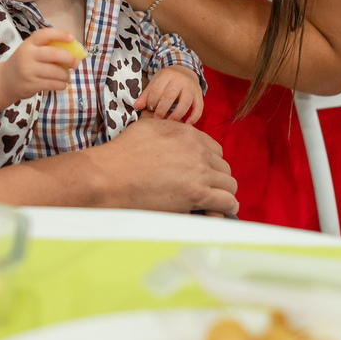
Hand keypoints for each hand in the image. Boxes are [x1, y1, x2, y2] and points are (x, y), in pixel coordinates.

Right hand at [0, 27, 78, 101]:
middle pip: (53, 54)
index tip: (72, 38)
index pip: (44, 34)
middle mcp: (28, 55)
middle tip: (75, 63)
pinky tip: (61, 84)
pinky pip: (53, 84)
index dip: (60, 34)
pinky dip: (61, 84)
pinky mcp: (32, 84)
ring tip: (67, 76)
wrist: (6, 80)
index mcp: (29, 44)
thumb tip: (73, 52)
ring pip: (55, 72)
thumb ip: (46, 49)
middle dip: (69, 58)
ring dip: (66, 75)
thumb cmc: (24, 63)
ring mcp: (29, 71)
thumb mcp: (30, 51)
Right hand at [88, 119, 238, 214]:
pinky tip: (215, 212)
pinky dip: (224, 208)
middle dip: (216, 180)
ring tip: (211, 203)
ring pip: (230, 185)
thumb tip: (176, 140)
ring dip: (222, 194)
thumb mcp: (148, 128)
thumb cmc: (122, 153)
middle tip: (203, 190)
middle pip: (224, 168)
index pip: (215, 150)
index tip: (201, 174)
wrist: (110, 175)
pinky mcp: (197, 195)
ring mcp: (199, 173)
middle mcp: (198, 151)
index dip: (209, 164)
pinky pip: (227, 202)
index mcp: (188, 134)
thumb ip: (169, 131)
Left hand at [136, 65, 203, 123]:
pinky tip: (187, 124)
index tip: (150, 109)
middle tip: (157, 120)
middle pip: (170, 96)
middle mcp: (180, 80)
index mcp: (167, 75)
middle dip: (162, 110)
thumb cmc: (168, 79)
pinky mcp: (199, 95)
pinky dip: (194, 118)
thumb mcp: (156, 82)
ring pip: (185, 103)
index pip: (157, 90)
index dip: (152, 101)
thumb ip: (146, 95)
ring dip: (176, 115)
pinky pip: (199, 108)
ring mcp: (191, 88)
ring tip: (169, 123)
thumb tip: (136, 107)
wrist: (185, 70)